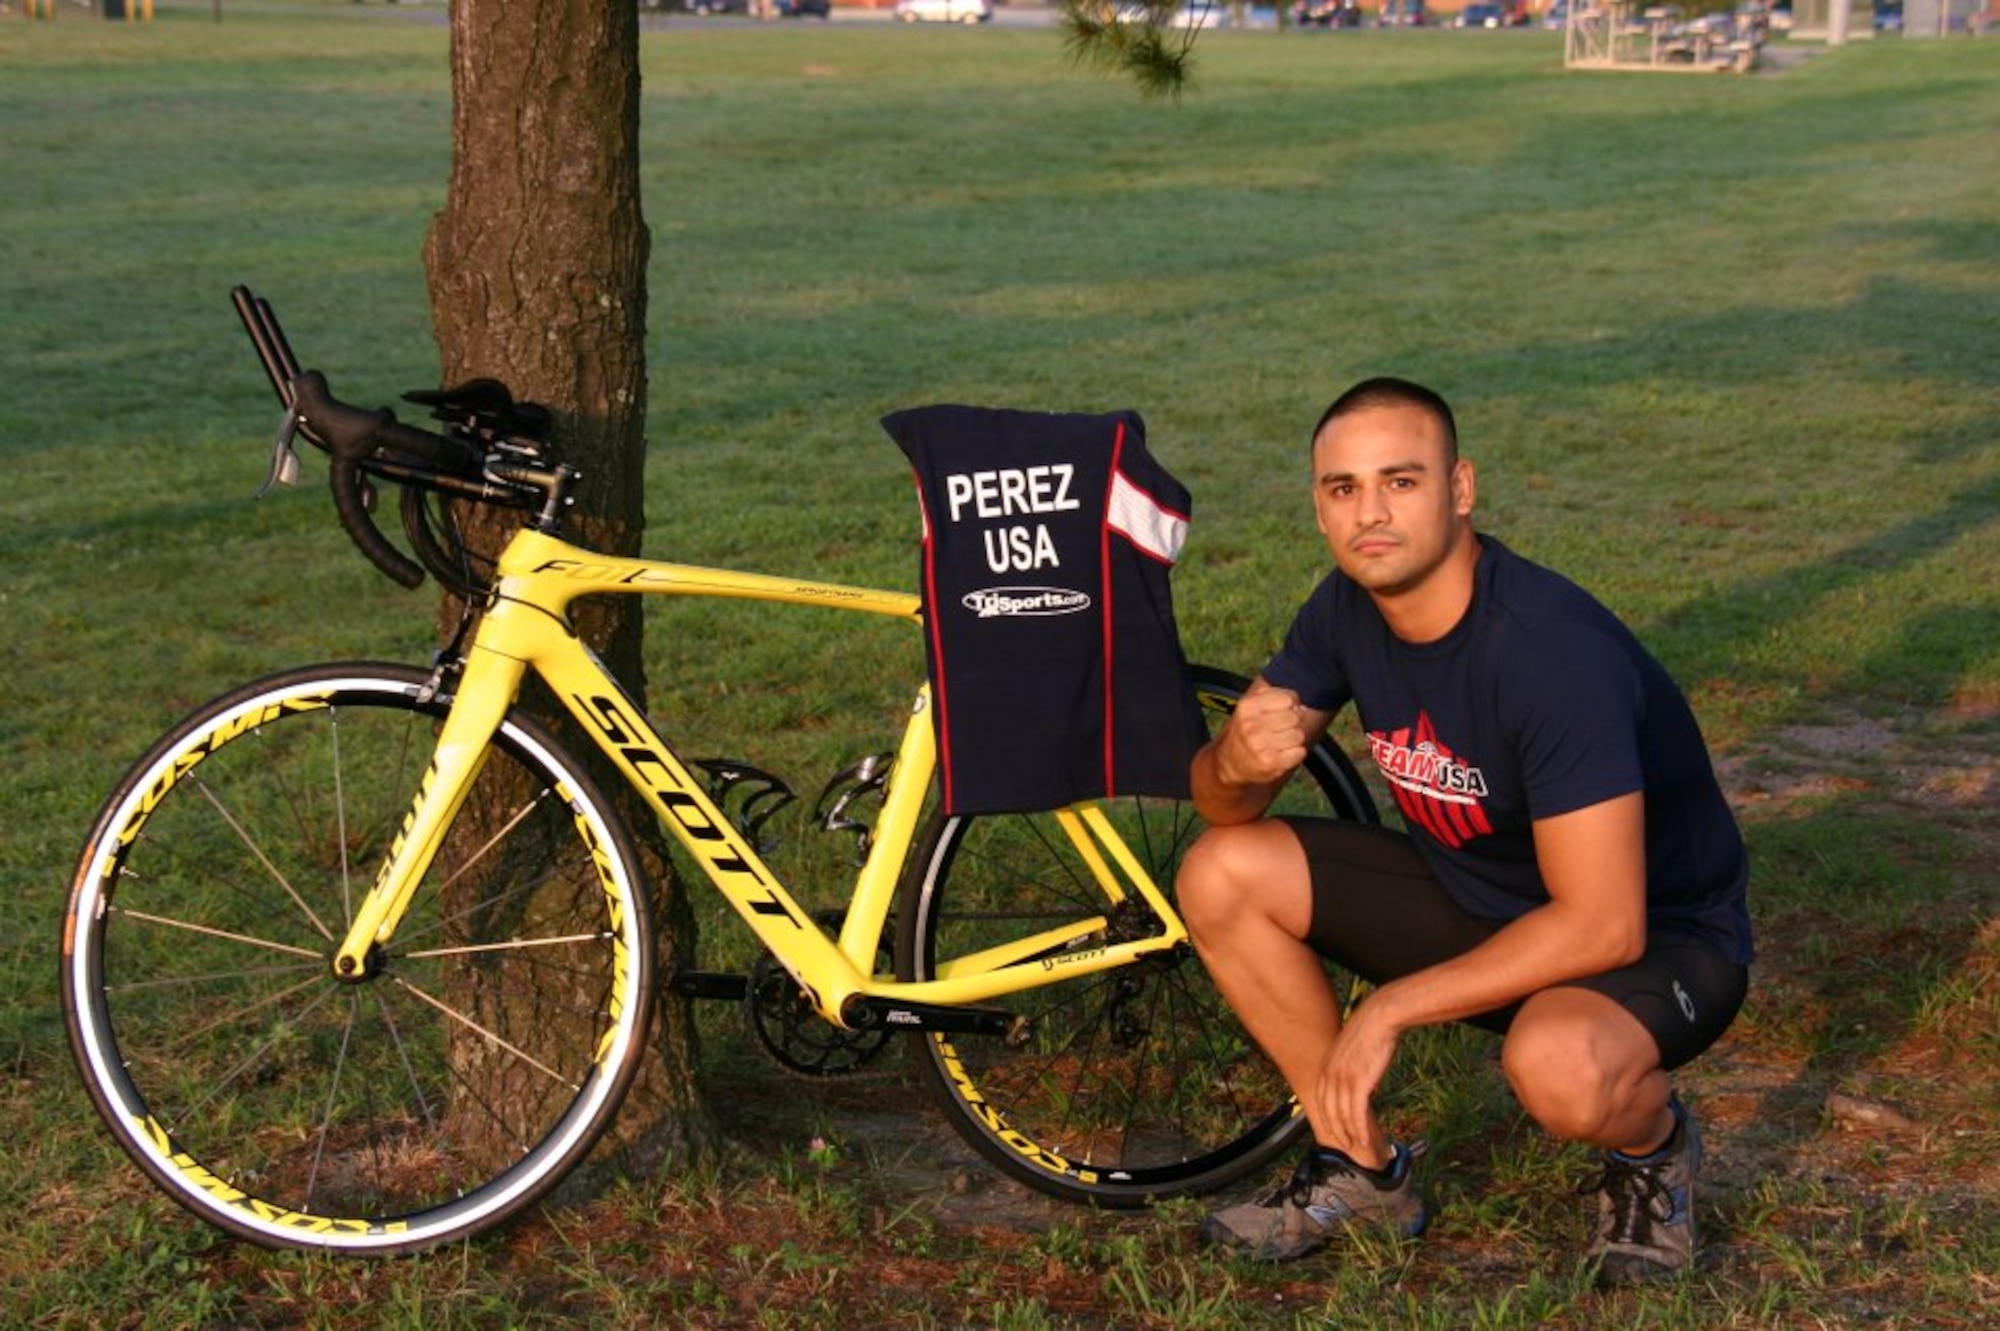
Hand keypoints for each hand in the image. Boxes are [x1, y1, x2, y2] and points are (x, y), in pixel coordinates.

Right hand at [1214, 685, 1310, 787]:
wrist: (1230, 762)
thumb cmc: (1245, 731)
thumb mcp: (1250, 704)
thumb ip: (1271, 692)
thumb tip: (1298, 702)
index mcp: (1248, 707)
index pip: (1289, 699)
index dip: (1290, 705)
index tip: (1283, 712)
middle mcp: (1252, 726)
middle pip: (1295, 718)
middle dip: (1292, 723)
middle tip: (1281, 729)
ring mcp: (1261, 746)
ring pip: (1299, 735)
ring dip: (1294, 739)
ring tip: (1280, 742)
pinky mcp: (1271, 763)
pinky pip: (1300, 752)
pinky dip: (1295, 753)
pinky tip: (1282, 753)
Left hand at [1313, 995, 1399, 1165]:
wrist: (1380, 1016)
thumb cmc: (1372, 1030)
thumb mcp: (1354, 1049)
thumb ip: (1353, 1067)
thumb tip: (1366, 1085)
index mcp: (1327, 1064)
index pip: (1321, 1096)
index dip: (1326, 1114)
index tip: (1333, 1126)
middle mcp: (1330, 1073)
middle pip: (1328, 1110)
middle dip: (1335, 1129)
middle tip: (1344, 1144)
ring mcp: (1343, 1079)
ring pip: (1341, 1116)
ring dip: (1348, 1134)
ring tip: (1356, 1146)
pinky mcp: (1359, 1083)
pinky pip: (1356, 1114)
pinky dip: (1359, 1130)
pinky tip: (1365, 1140)